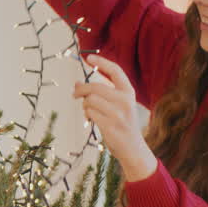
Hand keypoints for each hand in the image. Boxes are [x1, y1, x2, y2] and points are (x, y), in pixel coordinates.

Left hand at [73, 55, 156, 181]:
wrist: (133, 148)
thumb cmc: (122, 123)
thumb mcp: (118, 105)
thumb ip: (103, 93)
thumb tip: (77, 83)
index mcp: (129, 92)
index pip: (115, 71)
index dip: (101, 63)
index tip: (88, 58)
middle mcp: (125, 101)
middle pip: (95, 87)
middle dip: (81, 89)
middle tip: (74, 93)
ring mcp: (118, 114)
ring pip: (90, 100)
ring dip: (85, 105)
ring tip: (89, 111)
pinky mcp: (110, 126)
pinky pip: (90, 113)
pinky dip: (87, 115)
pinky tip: (91, 119)